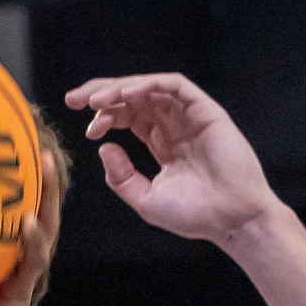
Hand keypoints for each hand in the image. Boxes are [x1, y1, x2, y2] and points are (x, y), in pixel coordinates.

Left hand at [0, 149, 61, 305]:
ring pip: (43, 226)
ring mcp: (20, 273)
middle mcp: (11, 256)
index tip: (2, 137)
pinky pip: (30, 264)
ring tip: (43, 163)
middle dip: (33, 171)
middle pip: (31, 204)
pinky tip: (30, 222)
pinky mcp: (20, 294)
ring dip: (46, 195)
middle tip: (31, 134)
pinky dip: (32, 242)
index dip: (7, 175)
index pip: (5, 206)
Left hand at [63, 72, 282, 246]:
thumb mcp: (145, 198)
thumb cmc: (194, 214)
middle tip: (75, 99)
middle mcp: (174, 125)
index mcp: (161, 142)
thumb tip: (103, 146)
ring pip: (151, 87)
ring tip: (96, 101)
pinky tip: (127, 94)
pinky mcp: (206, 112)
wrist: (231, 220)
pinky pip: (176, 87)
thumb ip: (121, 176)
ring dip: (121, 88)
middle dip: (103, 94)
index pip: (127, 116)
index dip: (104, 117)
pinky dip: (149, 85)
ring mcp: (190, 116)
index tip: (88, 131)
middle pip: (134, 97)